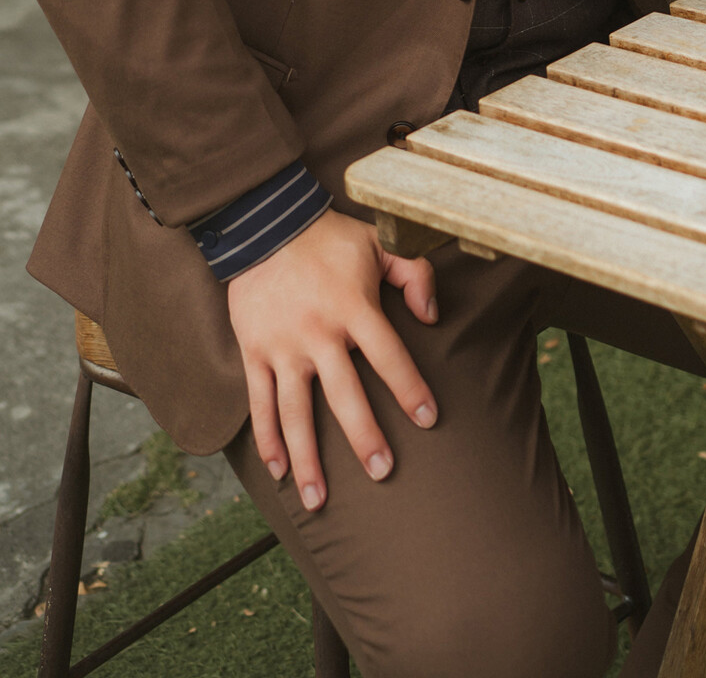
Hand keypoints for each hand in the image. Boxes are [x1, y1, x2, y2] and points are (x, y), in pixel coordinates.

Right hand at [227, 207, 438, 508]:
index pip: (389, 355)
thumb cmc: (328, 237)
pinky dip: (267, 439)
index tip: (429, 419)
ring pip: (295, 412)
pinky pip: (260, 402)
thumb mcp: (378, 242)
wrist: (264, 223)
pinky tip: (278, 471)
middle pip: (344, 395)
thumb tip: (432, 317)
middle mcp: (318, 333)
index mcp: (353, 307)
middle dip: (365, 437)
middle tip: (383, 472)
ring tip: (319, 500)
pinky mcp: (254, 352)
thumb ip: (413, 275)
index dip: (410, 388)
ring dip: (307, 457)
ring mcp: (283, 346)